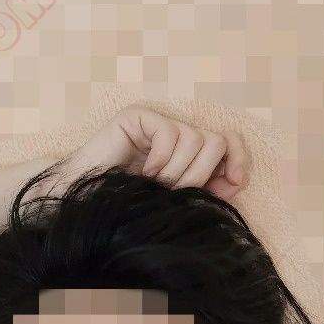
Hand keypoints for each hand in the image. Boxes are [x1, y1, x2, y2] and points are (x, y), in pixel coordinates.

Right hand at [64, 105, 249, 201]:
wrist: (85, 205)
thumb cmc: (129, 206)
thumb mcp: (177, 202)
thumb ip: (206, 190)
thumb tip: (237, 180)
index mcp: (187, 153)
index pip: (229, 141)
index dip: (238, 159)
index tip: (234, 184)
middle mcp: (175, 134)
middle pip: (216, 141)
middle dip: (199, 175)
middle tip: (173, 192)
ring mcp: (156, 123)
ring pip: (195, 138)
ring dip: (177, 172)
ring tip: (155, 184)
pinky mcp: (137, 117)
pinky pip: (169, 133)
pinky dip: (160, 159)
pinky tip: (144, 172)